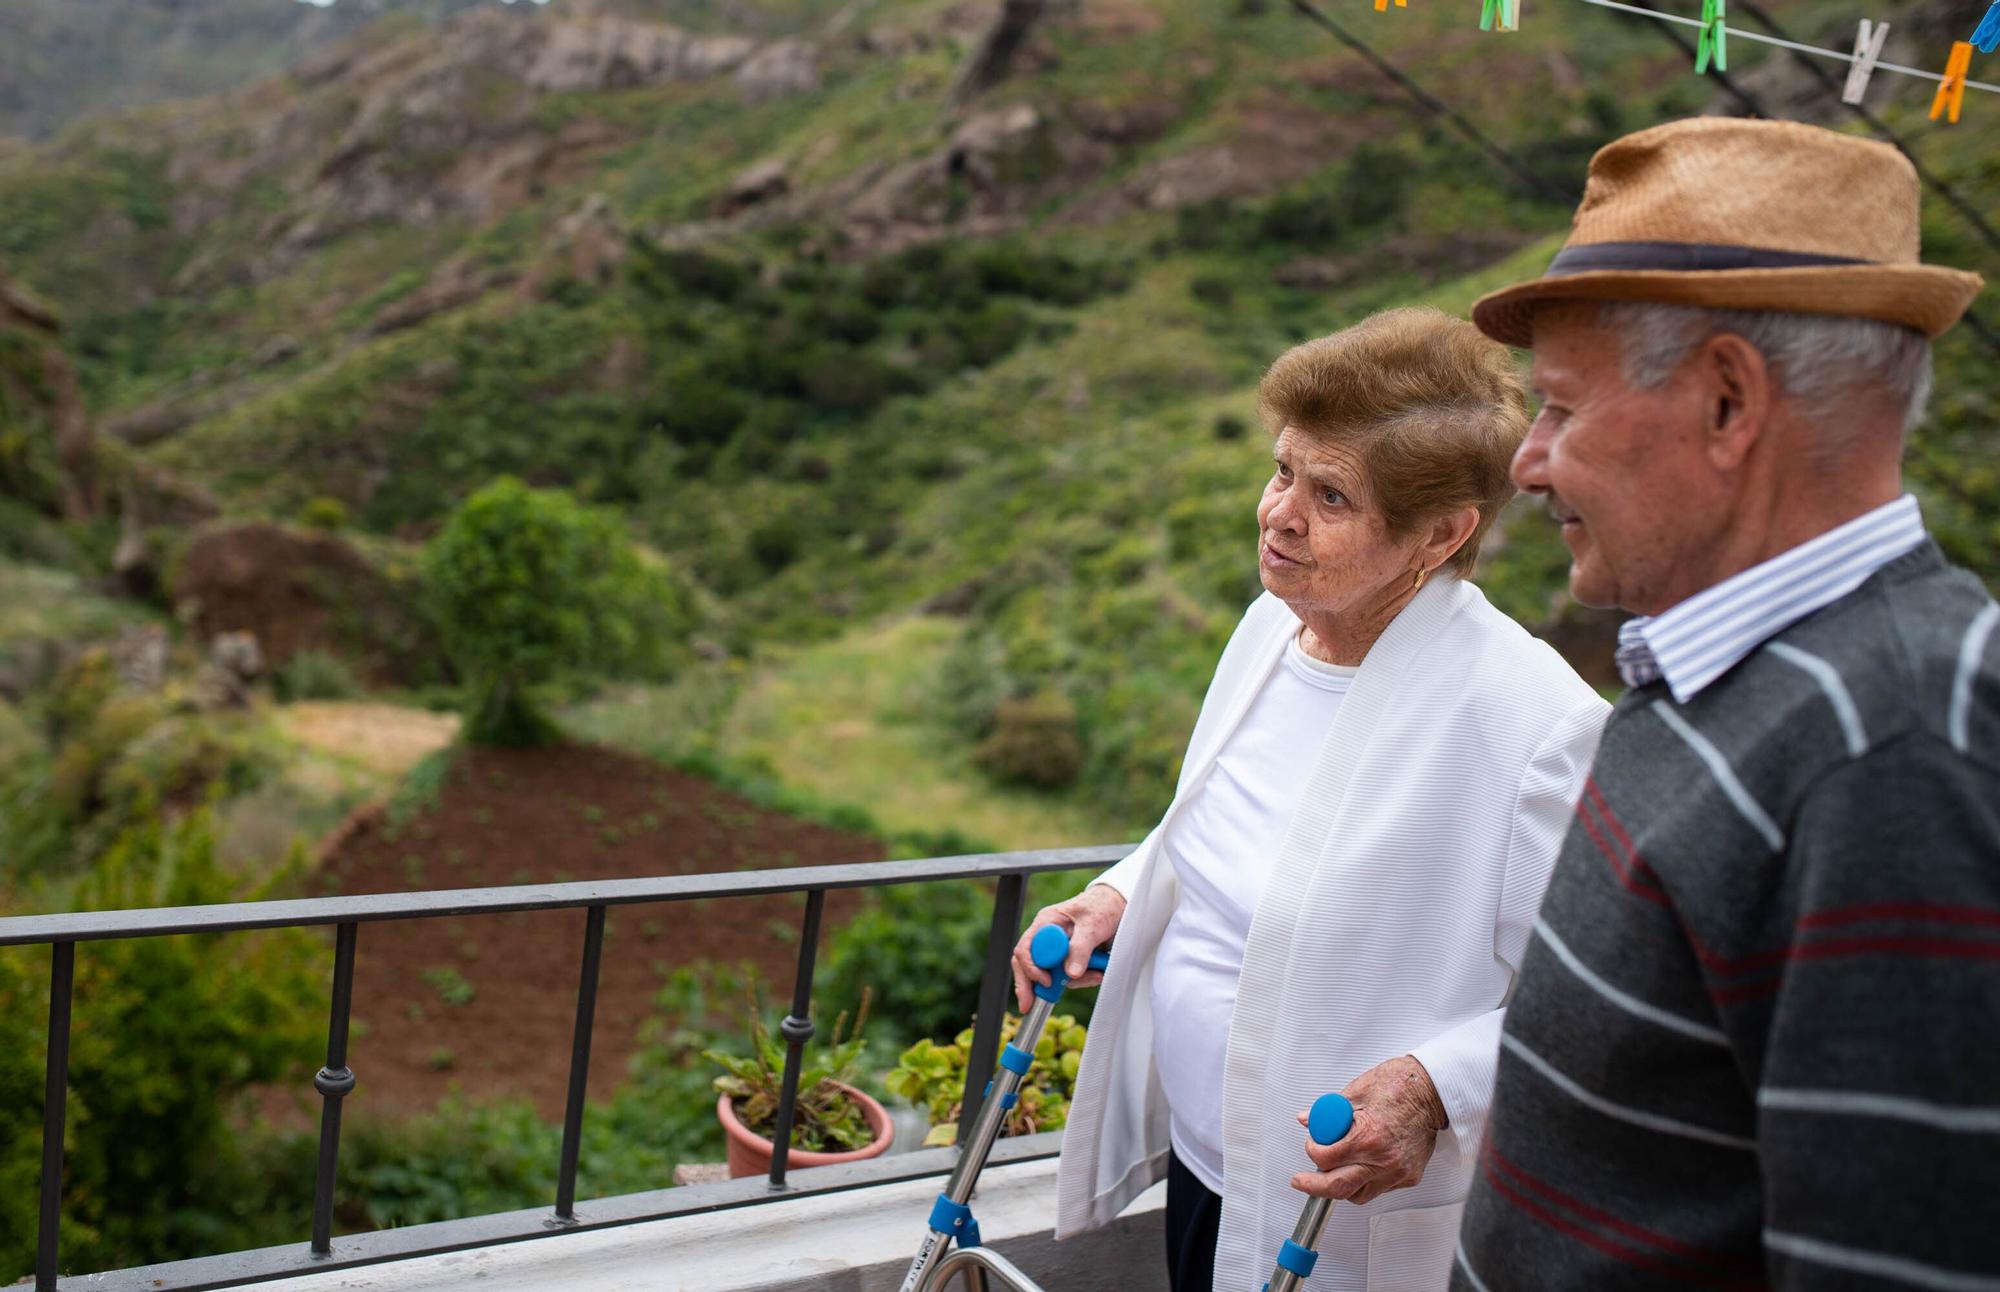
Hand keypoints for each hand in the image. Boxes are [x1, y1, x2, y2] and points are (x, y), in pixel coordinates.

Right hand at [1011, 884, 1125, 1011]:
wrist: (1121, 907)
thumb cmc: (1103, 907)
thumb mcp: (1092, 925)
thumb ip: (1080, 948)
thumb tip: (1070, 974)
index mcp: (1046, 923)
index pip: (1025, 949)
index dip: (1032, 968)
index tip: (1046, 982)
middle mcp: (1047, 937)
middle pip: (1028, 964)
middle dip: (1030, 986)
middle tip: (1028, 1006)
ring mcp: (1058, 950)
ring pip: (1052, 975)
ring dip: (1073, 981)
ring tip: (1096, 975)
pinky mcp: (1071, 959)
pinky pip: (1069, 977)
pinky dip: (1084, 979)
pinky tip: (1098, 973)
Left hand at [1290, 1055, 1446, 1205]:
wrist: (1431, 1092)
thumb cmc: (1398, 1087)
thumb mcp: (1356, 1092)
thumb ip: (1328, 1112)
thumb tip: (1308, 1120)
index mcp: (1367, 1137)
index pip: (1325, 1159)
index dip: (1313, 1150)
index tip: (1313, 1143)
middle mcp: (1383, 1160)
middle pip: (1338, 1187)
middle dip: (1314, 1186)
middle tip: (1301, 1182)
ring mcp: (1397, 1172)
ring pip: (1359, 1194)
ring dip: (1341, 1186)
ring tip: (1333, 1171)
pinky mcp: (1408, 1177)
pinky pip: (1379, 1189)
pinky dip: (1365, 1181)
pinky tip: (1361, 1166)